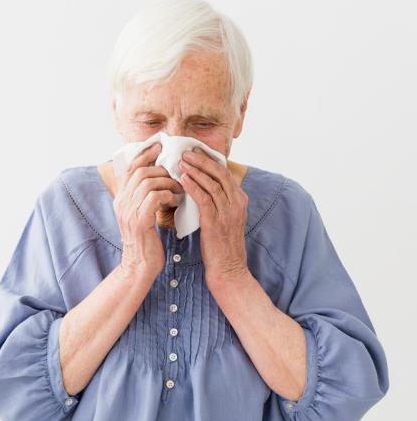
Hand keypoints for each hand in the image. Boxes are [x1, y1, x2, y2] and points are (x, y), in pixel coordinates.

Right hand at [113, 142, 182, 278]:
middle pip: (140, 171)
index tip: (159, 146)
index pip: (130, 167)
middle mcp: (121, 202)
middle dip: (161, 168)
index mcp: (121, 198)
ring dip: (168, 182)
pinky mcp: (139, 220)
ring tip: (179, 189)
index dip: (145, 154)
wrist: (140, 266)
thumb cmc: (146, 241)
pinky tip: (176, 201)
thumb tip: (160, 178)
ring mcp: (128, 211)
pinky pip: (155, 197)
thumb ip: (146, 197)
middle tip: (177, 173)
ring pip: (148, 181)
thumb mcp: (142, 214)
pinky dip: (168, 195)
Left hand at [178, 147, 249, 284]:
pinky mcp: (216, 221)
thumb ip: (218, 202)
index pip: (224, 173)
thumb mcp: (224, 219)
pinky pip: (204, 198)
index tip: (195, 152)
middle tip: (186, 151)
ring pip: (212, 183)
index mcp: (239, 200)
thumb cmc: (221, 245)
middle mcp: (237, 203)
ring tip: (181, 161)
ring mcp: (228, 212)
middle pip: (219, 173)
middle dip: (202, 160)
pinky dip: (193, 186)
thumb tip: (202, 186)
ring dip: (195, 170)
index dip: (209, 160)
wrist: (228, 269)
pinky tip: (182, 179)